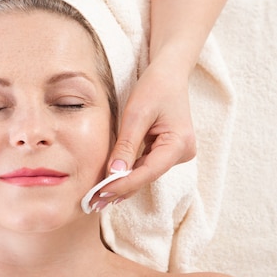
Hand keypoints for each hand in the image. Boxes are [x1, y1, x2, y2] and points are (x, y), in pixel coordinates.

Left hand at [91, 63, 196, 207]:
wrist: (169, 72)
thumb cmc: (154, 87)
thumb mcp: (136, 114)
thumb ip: (126, 145)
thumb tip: (114, 173)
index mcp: (180, 143)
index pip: (148, 171)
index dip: (124, 184)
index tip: (102, 194)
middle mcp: (182, 152)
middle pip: (147, 176)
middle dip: (120, 189)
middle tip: (94, 203)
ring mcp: (176, 152)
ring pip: (145, 173)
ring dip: (123, 184)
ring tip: (98, 197)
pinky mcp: (168, 150)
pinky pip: (146, 165)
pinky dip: (129, 173)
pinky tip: (111, 183)